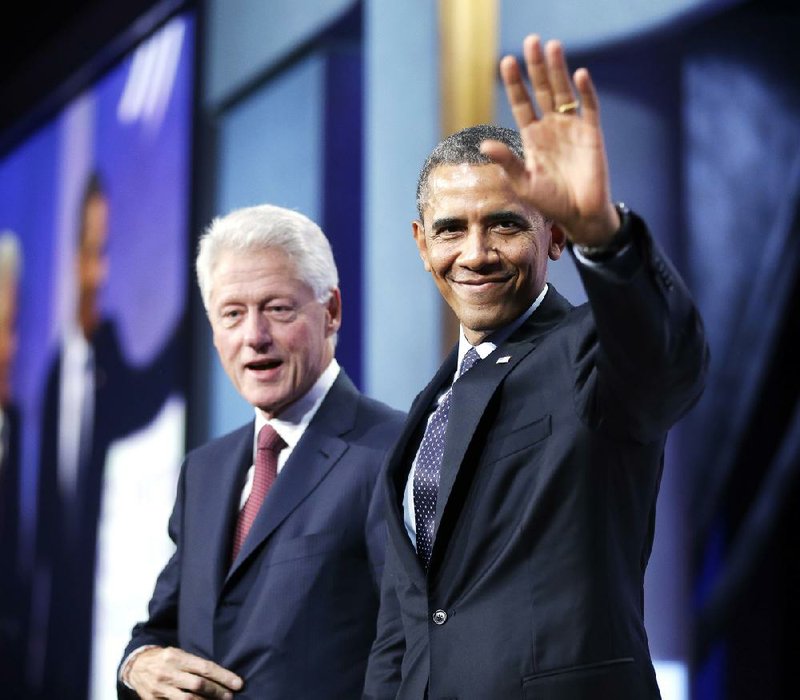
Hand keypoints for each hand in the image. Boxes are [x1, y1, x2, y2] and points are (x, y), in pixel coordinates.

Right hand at [127, 646, 242, 698]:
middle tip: (229, 696)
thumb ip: (196, 664)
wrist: (136, 666)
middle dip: (217, 691)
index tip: (238, 683)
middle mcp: (168, 673)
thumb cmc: (165, 659)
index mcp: (176, 657)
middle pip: (198, 685)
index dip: (223, 676)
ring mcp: (160, 689)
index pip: (205, 667)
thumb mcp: (179, 653)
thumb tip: (221, 675)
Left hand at [480, 34, 619, 246]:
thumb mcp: (523, 182)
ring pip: (564, 92)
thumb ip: (507, 162)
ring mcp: (572, 128)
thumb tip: (485, 144)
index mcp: (532, 137)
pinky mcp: (592, 133)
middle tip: (530, 41)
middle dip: (536, 67)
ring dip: (558, 70)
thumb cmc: (550, 202)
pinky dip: (585, 92)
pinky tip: (579, 76)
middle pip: (542, 90)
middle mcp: (551, 127)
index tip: (506, 61)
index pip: (521, 103)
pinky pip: (588, 107)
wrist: (579, 215)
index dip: (515, 83)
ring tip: (552, 46)